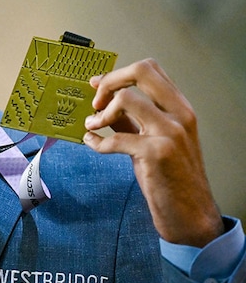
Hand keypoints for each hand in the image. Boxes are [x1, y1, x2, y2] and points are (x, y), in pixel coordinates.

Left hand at [83, 59, 223, 246]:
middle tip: (96, 102)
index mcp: (180, 108)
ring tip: (92, 126)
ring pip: (126, 99)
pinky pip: (115, 137)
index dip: (118, 73)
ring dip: (101, 113)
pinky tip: (92, 144)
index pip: (151, 69)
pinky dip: (97, 141)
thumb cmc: (171, 177)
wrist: (190, 213)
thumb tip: (103, 103)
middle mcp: (179, 115)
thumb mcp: (154, 140)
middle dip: (110, 81)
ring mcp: (170, 133)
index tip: (98, 85)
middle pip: (141, 71)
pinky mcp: (156, 153)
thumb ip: (132, 120)